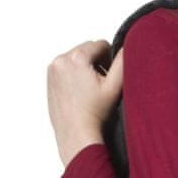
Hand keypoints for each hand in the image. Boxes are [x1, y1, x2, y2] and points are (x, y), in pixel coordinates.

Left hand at [47, 40, 123, 167]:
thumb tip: (127, 47)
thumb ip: (122, 62)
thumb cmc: (94, 113)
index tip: (109, 76)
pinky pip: (66, 69)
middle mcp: (61, 61)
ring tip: (90, 89)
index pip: (101, 45)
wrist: (76, 132)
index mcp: (76, 58)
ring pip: (76, 59)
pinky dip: (74, 75)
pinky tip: (80, 92)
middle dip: (96, 62)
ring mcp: (53, 70)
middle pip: (87, 50)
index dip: (110, 59)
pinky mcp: (50, 80)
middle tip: (101, 84)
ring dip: (85, 68)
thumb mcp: (114, 86)